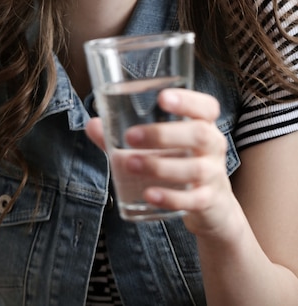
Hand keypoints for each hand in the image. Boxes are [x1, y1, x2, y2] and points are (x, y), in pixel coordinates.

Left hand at [86, 89, 237, 238]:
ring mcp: (213, 175)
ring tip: (129, 164)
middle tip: (130, 136)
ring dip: (160, 166)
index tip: (162, 98)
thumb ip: (126, 136)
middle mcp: (213, 146)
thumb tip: (92, 124)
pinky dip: (170, 197)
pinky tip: (148, 194)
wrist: (212, 208)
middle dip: (163, 134)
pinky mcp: (208, 202)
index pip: (206, 106)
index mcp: (203, 125)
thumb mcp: (161, 148)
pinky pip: (193, 200)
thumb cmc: (181, 163)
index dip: (188, 100)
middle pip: (199, 135)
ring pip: (195, 169)